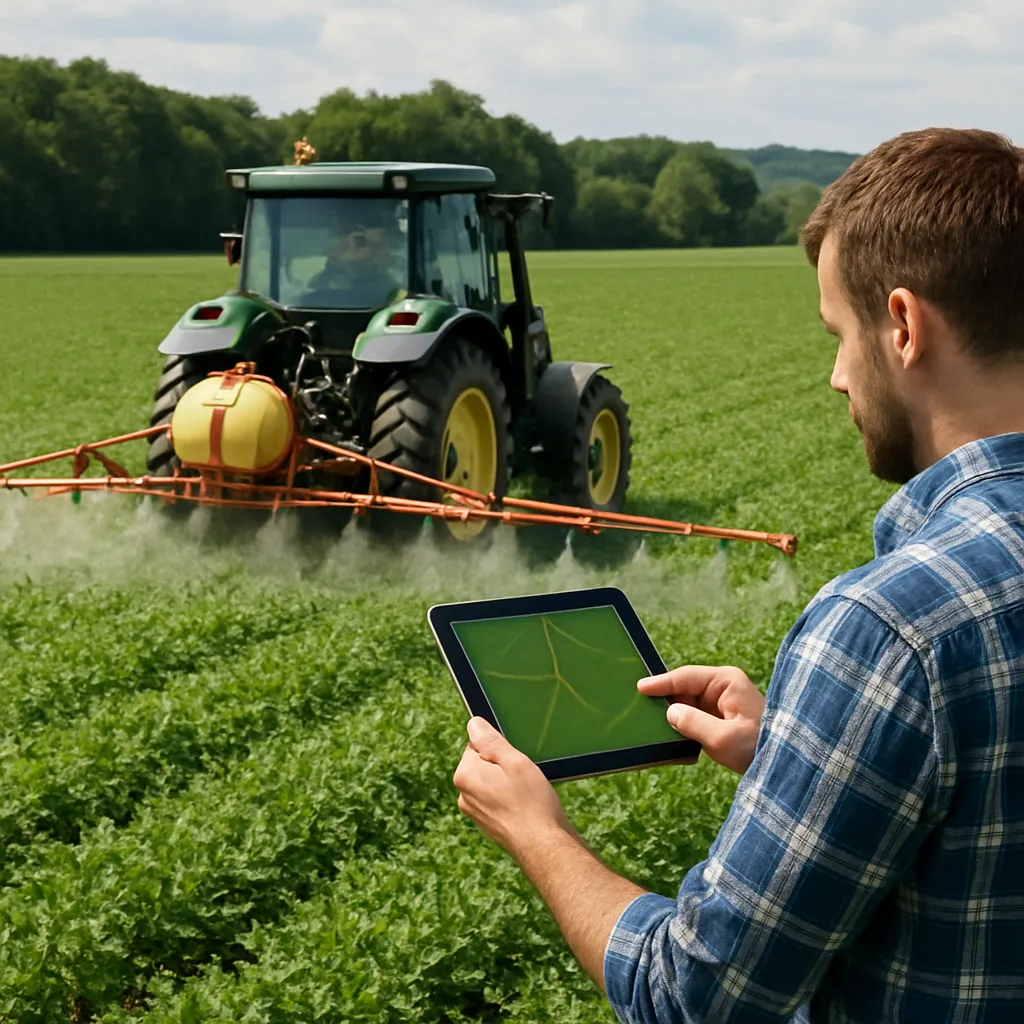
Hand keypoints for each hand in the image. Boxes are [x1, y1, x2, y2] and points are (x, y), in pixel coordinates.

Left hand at [453, 717, 571, 857]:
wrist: (543, 847)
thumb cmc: (532, 803)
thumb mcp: (514, 761)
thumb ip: (490, 740)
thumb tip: (473, 724)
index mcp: (465, 776)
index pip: (477, 745)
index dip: (500, 750)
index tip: (515, 762)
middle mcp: (464, 796)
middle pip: (484, 765)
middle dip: (504, 767)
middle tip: (523, 779)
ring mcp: (476, 813)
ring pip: (493, 783)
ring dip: (509, 784)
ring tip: (527, 795)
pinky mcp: (488, 825)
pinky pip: (499, 801)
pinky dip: (512, 800)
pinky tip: (527, 807)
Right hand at [638, 665, 764, 774]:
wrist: (786, 767)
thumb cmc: (760, 747)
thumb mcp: (724, 738)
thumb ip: (693, 723)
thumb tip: (669, 712)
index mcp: (726, 682)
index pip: (686, 676)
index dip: (662, 683)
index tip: (640, 688)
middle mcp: (723, 688)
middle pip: (684, 689)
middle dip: (666, 699)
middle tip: (641, 709)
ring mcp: (722, 704)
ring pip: (687, 704)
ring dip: (675, 715)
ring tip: (652, 723)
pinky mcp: (721, 720)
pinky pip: (695, 717)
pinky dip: (683, 725)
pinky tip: (671, 735)